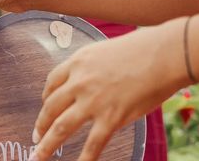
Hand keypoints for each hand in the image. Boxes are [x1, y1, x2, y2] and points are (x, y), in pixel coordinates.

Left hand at [30, 19, 189, 160]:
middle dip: (40, 125)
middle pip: (50, 107)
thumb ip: (93, 67)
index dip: (46, 97)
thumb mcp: (105, 51)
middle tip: (35, 136)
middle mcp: (79, 81)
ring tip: (38, 156)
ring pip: (61, 128)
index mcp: (78, 62)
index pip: (52, 82)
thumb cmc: (142, 49)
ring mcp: (93, 101)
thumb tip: (92, 81)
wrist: (163, 55)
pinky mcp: (110, 118)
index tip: (45, 105)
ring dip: (47, 145)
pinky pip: (92, 145)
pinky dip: (83, 160)